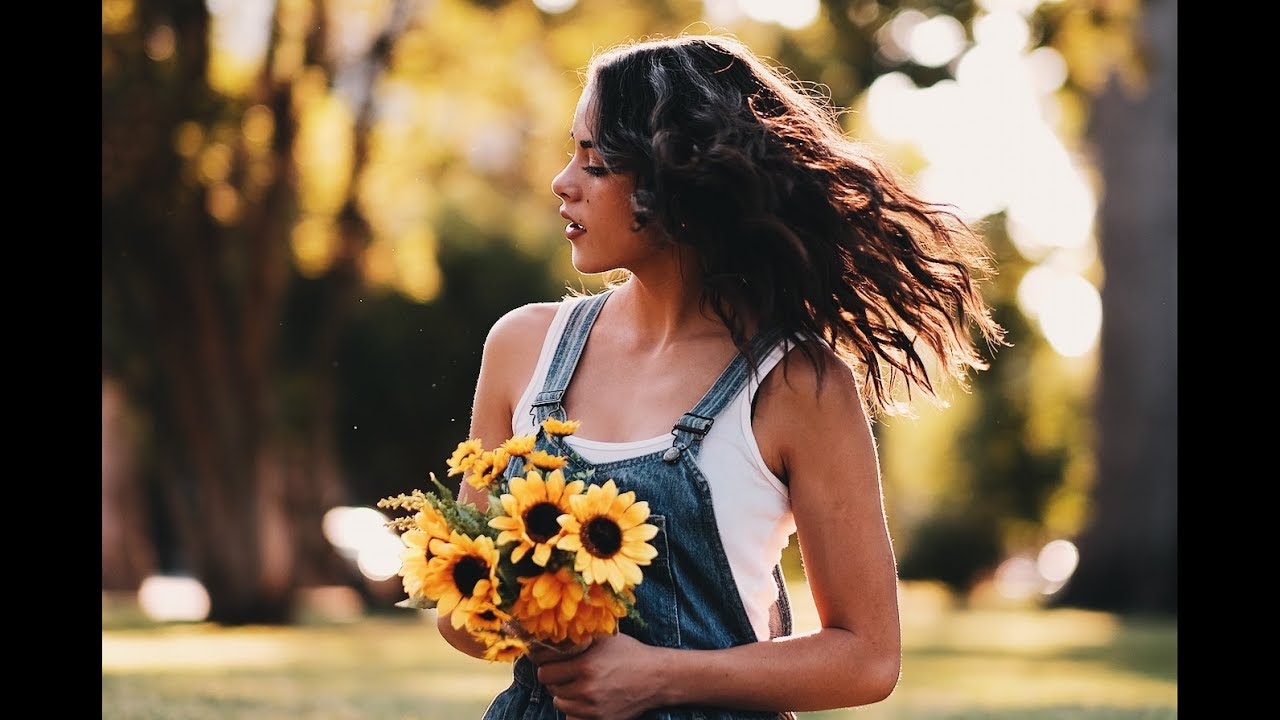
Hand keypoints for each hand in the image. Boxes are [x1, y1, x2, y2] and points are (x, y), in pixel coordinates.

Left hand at [534, 633, 659, 719]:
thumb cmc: (630, 654)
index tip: (552, 660)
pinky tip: (584, 698)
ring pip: (560, 704)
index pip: (545, 671)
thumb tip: (550, 637)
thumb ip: (577, 638)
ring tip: (578, 683)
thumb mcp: (604, 638)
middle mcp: (586, 690)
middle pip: (551, 688)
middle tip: (567, 670)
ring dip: (564, 694)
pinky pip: (572, 718)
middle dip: (556, 678)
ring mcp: (593, 709)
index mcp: (585, 666)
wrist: (657, 677)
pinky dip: (575, 709)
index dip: (546, 664)